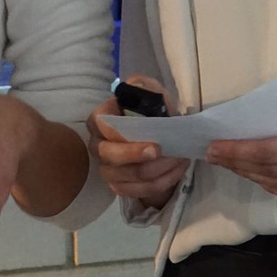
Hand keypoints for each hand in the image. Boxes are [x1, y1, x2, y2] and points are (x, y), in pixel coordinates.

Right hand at [86, 75, 187, 209]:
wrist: (161, 136)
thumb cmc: (152, 112)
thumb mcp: (151, 92)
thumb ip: (143, 86)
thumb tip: (136, 85)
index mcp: (99, 119)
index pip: (102, 126)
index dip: (121, 133)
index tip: (148, 138)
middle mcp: (97, 145)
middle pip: (110, 156)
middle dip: (137, 156)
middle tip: (162, 152)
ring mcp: (107, 168)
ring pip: (125, 177)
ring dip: (155, 171)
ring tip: (178, 160)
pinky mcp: (119, 185)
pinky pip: (137, 191)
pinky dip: (160, 183)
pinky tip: (176, 171)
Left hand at [207, 93, 276, 202]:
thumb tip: (267, 130)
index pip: (267, 152)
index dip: (236, 152)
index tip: (213, 147)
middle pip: (269, 172)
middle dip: (237, 164)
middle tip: (214, 155)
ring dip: (252, 176)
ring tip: (232, 164)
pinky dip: (275, 186)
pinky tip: (261, 176)